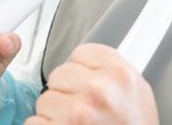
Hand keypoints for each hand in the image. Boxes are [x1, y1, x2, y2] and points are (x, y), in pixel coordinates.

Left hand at [26, 44, 158, 124]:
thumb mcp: (137, 91)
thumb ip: (114, 71)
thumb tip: (89, 62)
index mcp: (119, 73)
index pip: (81, 53)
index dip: (82, 70)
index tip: (85, 81)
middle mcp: (98, 89)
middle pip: (59, 74)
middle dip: (65, 90)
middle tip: (80, 107)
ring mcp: (77, 113)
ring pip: (44, 99)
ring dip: (54, 112)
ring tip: (72, 123)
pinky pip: (34, 123)